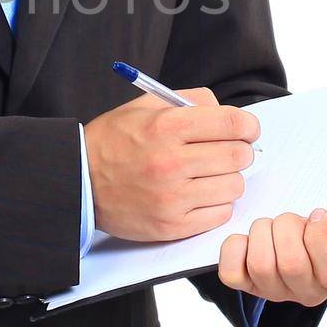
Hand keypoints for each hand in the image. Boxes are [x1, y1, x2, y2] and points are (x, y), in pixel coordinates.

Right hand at [83, 87, 257, 241]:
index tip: (246, 130)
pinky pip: (220, 214)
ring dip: (227, 178)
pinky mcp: (172, 225)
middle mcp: (171, 162)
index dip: (248, 125)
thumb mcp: (144, 107)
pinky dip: (216, 204)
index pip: (232, 123)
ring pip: (234, 186)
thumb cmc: (113, 141)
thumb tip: (227, 113)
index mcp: (166, 127)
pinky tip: (199, 194)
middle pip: (239, 155)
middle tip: (226, 152)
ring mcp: (172, 197)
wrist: (78, 180)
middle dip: (239, 151)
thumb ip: (189, 101)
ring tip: (208, 174)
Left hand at [218, 208, 326, 307]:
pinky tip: (247, 238)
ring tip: (270, 226)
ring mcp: (276, 291)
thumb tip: (318, 218)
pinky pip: (231, 273)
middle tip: (290, 218)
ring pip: (261, 265)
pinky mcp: (248, 285)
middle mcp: (309, 292)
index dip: (320, 235)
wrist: (305, 232)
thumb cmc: (326, 224)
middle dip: (287, 227)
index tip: (318, 214)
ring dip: (262, 232)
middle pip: (291, 264)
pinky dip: (234, 248)